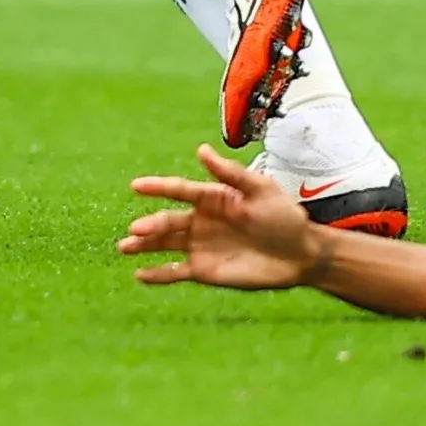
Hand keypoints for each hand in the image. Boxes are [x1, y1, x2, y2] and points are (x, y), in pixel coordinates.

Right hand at [120, 145, 327, 289]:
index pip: (180, 190)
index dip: (158, 187)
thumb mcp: (260, 189)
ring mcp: (202, 246)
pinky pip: (175, 273)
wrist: (299, 254)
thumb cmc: (283, 216)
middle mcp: (203, 220)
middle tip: (135, 229)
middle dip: (151, 224)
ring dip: (145, 245)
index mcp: (214, 197)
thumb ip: (230, 174)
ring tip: (125, 247)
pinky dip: (157, 275)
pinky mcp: (205, 271)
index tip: (135, 185)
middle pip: (169, 221)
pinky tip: (139, 275)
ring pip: (166, 244)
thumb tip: (201, 150)